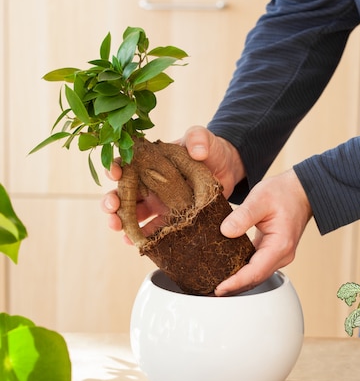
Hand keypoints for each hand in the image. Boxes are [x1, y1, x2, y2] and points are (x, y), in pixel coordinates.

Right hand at [101, 126, 244, 237]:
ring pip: (131, 214)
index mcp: (150, 161)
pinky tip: (133, 242)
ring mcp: (157, 203)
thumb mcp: (203, 140)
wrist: (226, 170)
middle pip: (122, 193)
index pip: (125, 164)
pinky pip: (151, 230)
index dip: (115, 168)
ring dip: (120, 221)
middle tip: (112, 206)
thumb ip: (198, 138)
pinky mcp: (169, 218)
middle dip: (111, 201)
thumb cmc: (209, 151)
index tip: (114, 173)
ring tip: (117, 227)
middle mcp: (148, 183)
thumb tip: (196, 150)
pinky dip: (140, 237)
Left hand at [213, 169, 312, 295]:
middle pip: (256, 279)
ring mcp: (279, 255)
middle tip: (211, 292)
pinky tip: (229, 273)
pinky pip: (257, 267)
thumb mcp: (260, 198)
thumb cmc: (284, 193)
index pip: (255, 272)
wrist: (300, 191)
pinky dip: (243, 273)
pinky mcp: (273, 253)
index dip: (236, 282)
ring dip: (238, 283)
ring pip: (257, 276)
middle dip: (234, 288)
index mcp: (280, 245)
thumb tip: (225, 231)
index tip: (219, 288)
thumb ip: (243, 216)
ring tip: (217, 287)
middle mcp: (282, 255)